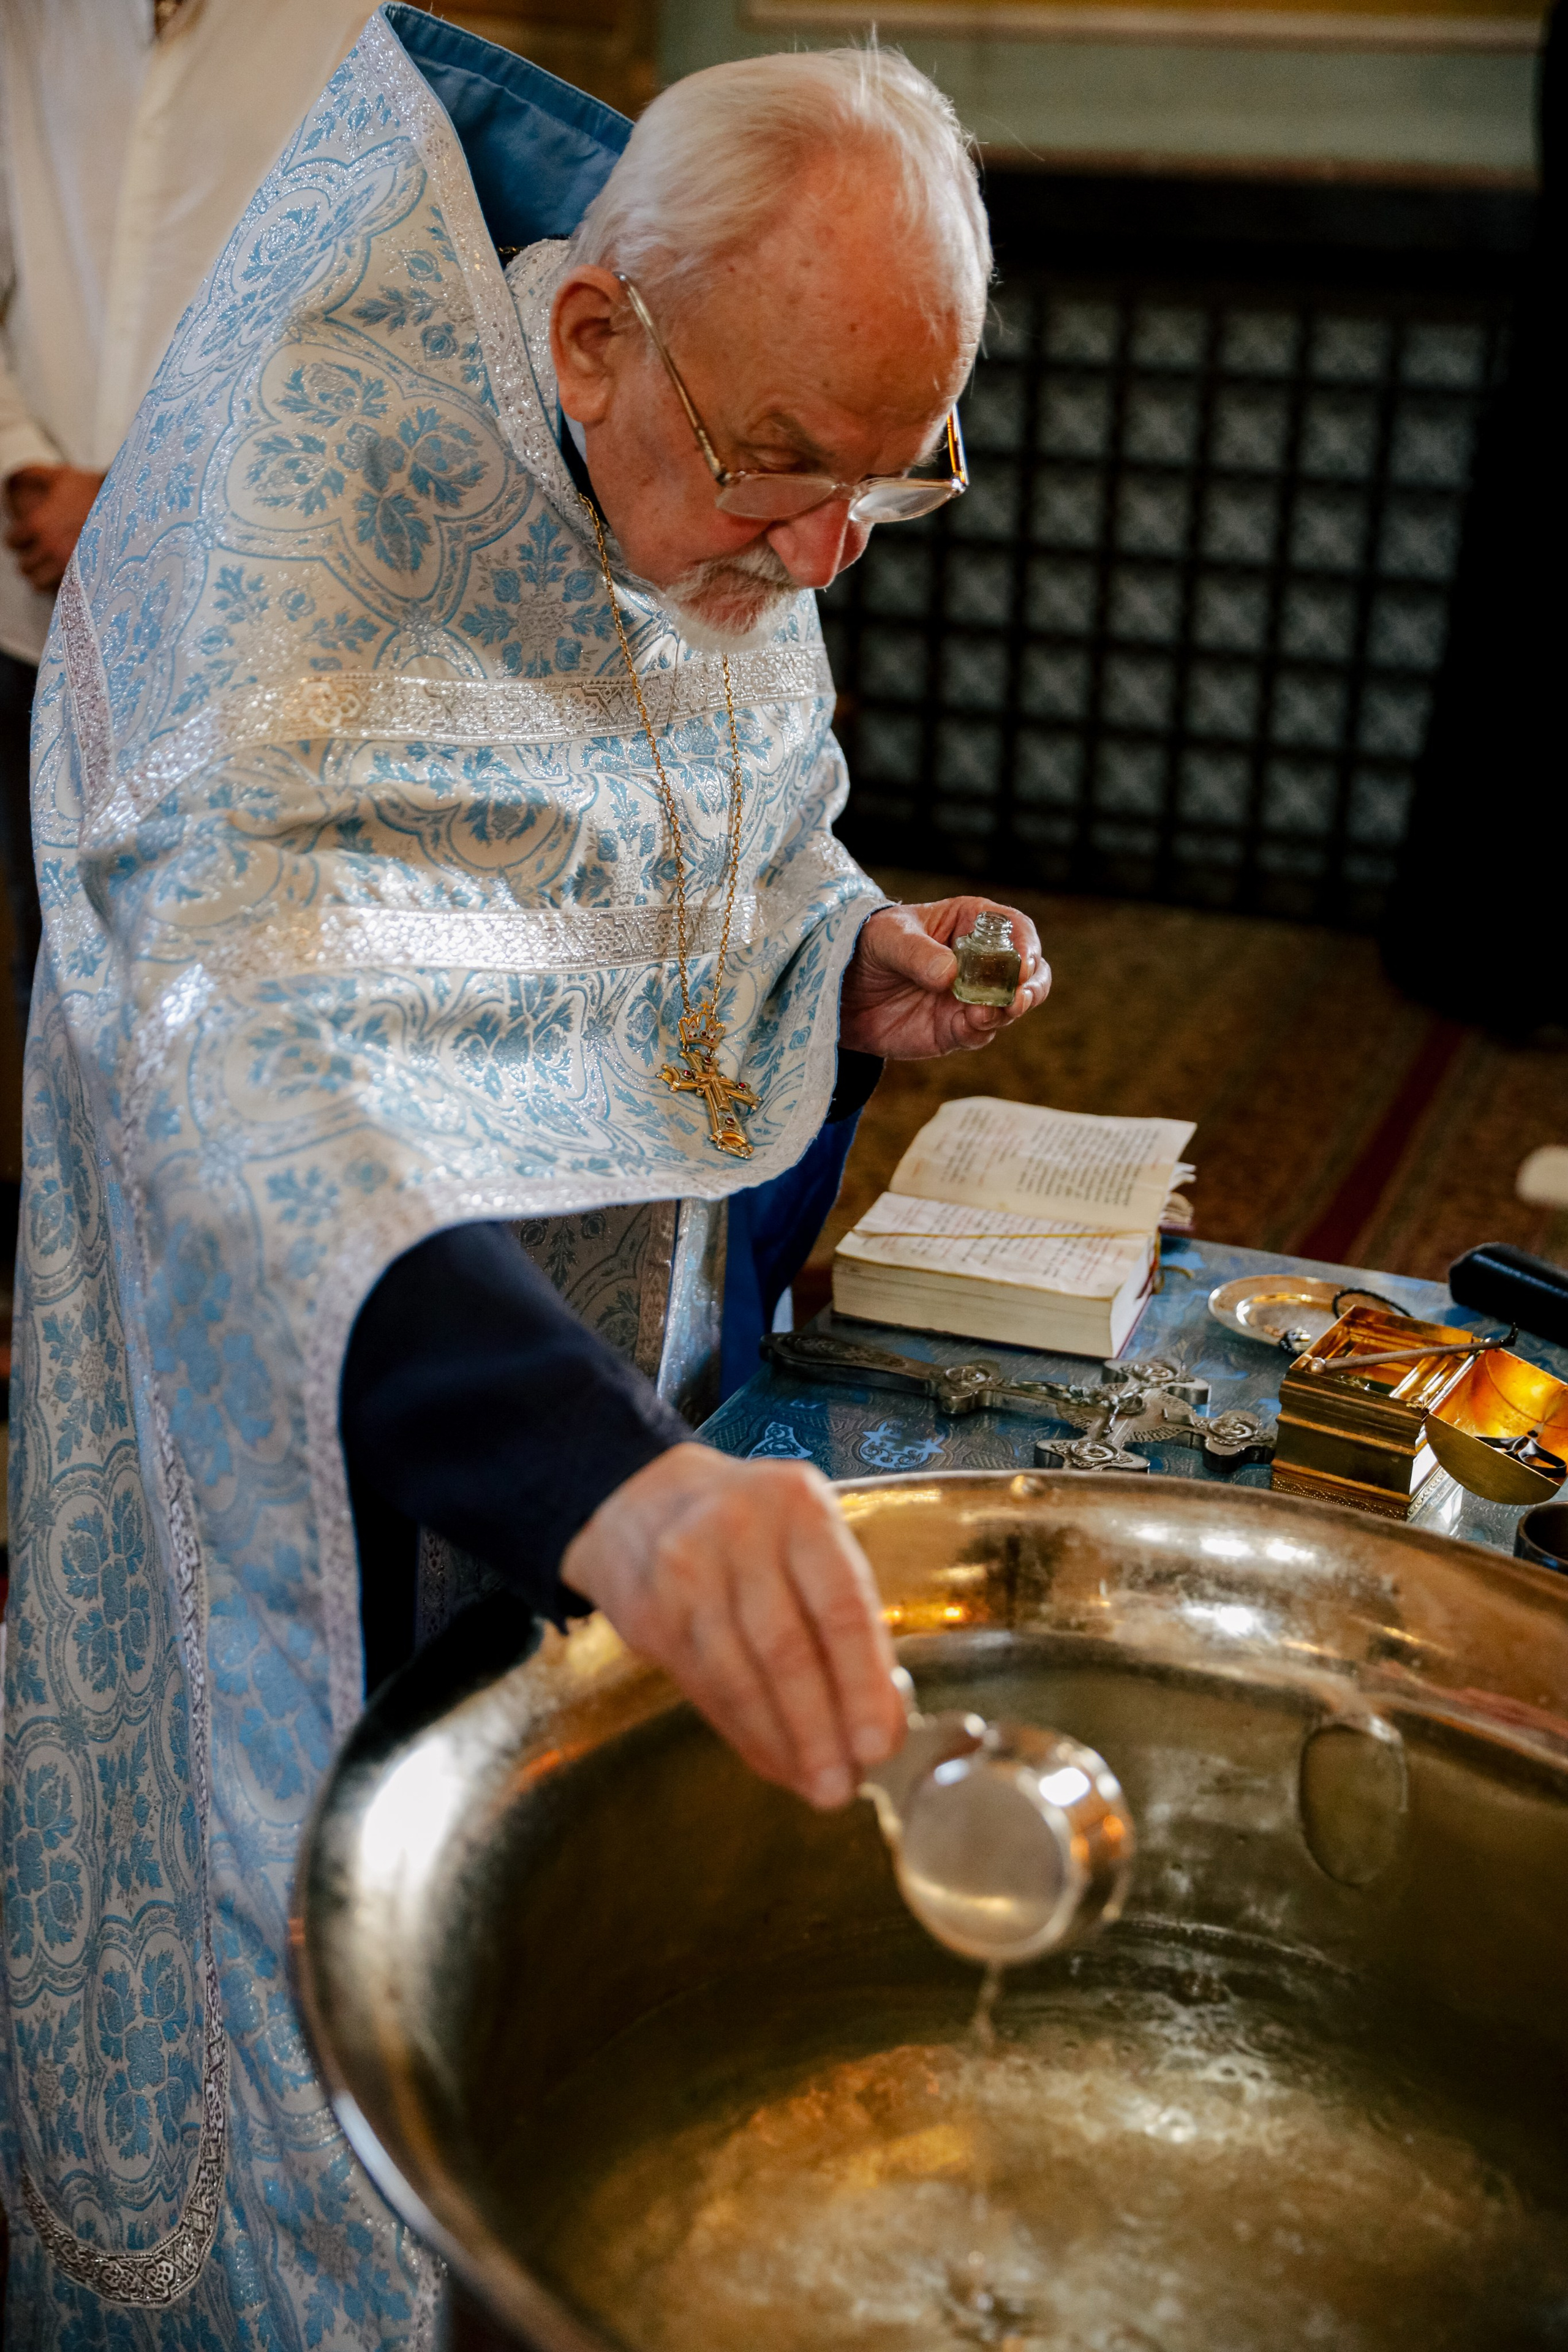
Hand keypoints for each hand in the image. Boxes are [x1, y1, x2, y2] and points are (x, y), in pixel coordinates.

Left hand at [5, 465, 105, 589]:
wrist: (127, 507)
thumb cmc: (94, 491)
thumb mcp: (61, 476)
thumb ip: (34, 475)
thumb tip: (16, 478)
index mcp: (38, 524)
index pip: (13, 542)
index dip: (18, 539)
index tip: (25, 539)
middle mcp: (49, 547)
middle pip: (24, 567)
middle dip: (29, 560)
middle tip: (38, 555)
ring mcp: (67, 565)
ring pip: (38, 584)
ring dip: (41, 577)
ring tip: (49, 570)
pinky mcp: (84, 577)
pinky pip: (62, 591)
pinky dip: (61, 586)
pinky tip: (66, 576)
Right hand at [561, 1443, 904, 1808]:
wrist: (640, 1499)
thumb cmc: (754, 1530)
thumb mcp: (809, 1542)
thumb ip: (848, 1621)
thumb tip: (883, 1723)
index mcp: (800, 1505)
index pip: (840, 1605)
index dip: (862, 1683)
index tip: (877, 1746)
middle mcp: (739, 1529)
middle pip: (786, 1648)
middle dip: (819, 1729)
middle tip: (843, 1786)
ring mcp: (684, 1568)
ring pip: (739, 1677)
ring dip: (781, 1742)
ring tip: (814, 1784)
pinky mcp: (647, 1609)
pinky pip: (703, 1687)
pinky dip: (743, 1732)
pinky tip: (772, 1759)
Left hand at [838, 896, 1051, 1058]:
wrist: (838, 989)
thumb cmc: (868, 946)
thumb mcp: (886, 938)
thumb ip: (917, 953)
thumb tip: (950, 975)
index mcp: (970, 923)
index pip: (1013, 928)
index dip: (1025, 944)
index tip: (1021, 962)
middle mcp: (980, 961)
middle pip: (1027, 971)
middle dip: (1031, 984)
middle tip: (1019, 996)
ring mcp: (971, 997)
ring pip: (1010, 1006)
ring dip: (1008, 1010)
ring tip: (990, 1011)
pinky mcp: (955, 1029)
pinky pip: (979, 1033)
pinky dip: (980, 1030)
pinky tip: (970, 1024)